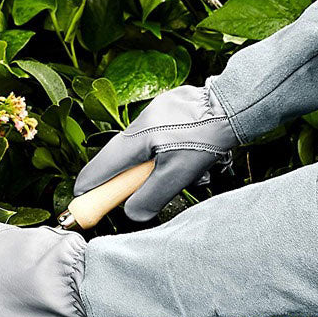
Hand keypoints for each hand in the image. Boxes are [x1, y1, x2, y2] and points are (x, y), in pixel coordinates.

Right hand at [73, 84, 236, 220]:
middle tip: (133, 196)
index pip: (100, 167)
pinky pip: (161, 139)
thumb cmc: (207, 137)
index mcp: (135, 139)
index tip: (83, 201)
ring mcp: (155, 114)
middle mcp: (139, 123)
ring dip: (157, 169)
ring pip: (144, 150)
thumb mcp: (177, 175)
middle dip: (129, 180)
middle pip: (120, 159)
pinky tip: (192, 160)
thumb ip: (150, 197)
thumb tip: (133, 213)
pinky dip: (170, 155)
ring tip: (185, 174)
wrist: (234, 103)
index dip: (90, 187)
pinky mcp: (170, 111)